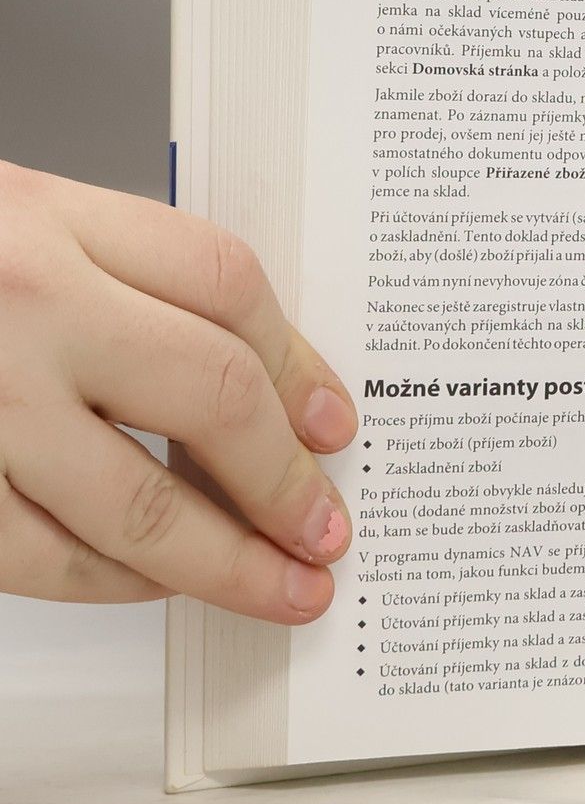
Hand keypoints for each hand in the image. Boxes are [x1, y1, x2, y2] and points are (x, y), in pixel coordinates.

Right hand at [0, 161, 355, 619]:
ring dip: (222, 561)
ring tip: (277, 585)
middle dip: (287, 482)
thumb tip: (263, 386)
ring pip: (135, 501)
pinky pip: (37, 554)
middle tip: (326, 529)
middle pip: (214, 396)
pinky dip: (110, 582)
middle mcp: (20, 303)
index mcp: (49, 219)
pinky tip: (152, 584)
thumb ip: (125, 281)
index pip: (228, 287)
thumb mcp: (17, 218)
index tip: (334, 427)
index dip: (302, 366)